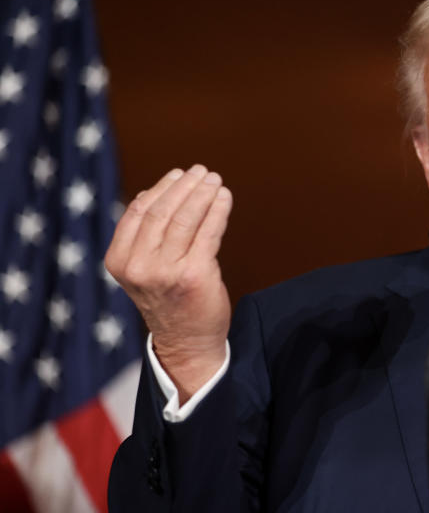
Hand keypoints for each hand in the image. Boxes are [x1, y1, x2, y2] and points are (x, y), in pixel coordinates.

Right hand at [105, 164, 233, 399]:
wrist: (186, 341)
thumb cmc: (169, 298)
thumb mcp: (144, 268)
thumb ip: (145, 236)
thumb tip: (161, 190)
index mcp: (119, 260)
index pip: (138, 212)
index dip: (161, 188)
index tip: (179, 174)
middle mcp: (138, 266)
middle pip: (163, 211)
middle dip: (185, 186)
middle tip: (202, 171)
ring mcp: (166, 271)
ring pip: (186, 218)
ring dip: (203, 194)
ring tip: (215, 180)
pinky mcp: (195, 275)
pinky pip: (208, 232)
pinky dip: (218, 210)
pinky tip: (225, 198)